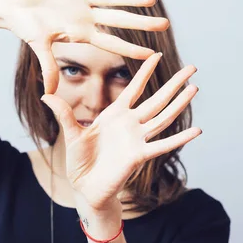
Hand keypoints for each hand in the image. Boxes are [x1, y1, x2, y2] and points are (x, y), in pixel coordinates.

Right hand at [0, 0, 169, 93]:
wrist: (9, 4)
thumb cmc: (23, 26)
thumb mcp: (38, 47)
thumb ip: (48, 67)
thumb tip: (49, 94)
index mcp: (80, 33)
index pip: (111, 43)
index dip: (130, 48)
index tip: (151, 54)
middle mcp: (84, 16)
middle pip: (118, 21)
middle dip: (141, 23)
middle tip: (165, 24)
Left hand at [40, 53, 201, 210]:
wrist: (85, 187)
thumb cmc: (79, 161)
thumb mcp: (70, 133)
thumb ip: (63, 113)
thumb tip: (45, 95)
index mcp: (115, 114)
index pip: (134, 88)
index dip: (145, 72)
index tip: (155, 54)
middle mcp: (130, 124)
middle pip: (157, 99)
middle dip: (174, 83)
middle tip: (192, 67)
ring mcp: (137, 139)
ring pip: (163, 117)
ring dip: (179, 103)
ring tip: (195, 88)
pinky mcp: (139, 155)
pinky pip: (162, 145)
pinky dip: (179, 139)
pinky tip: (197, 130)